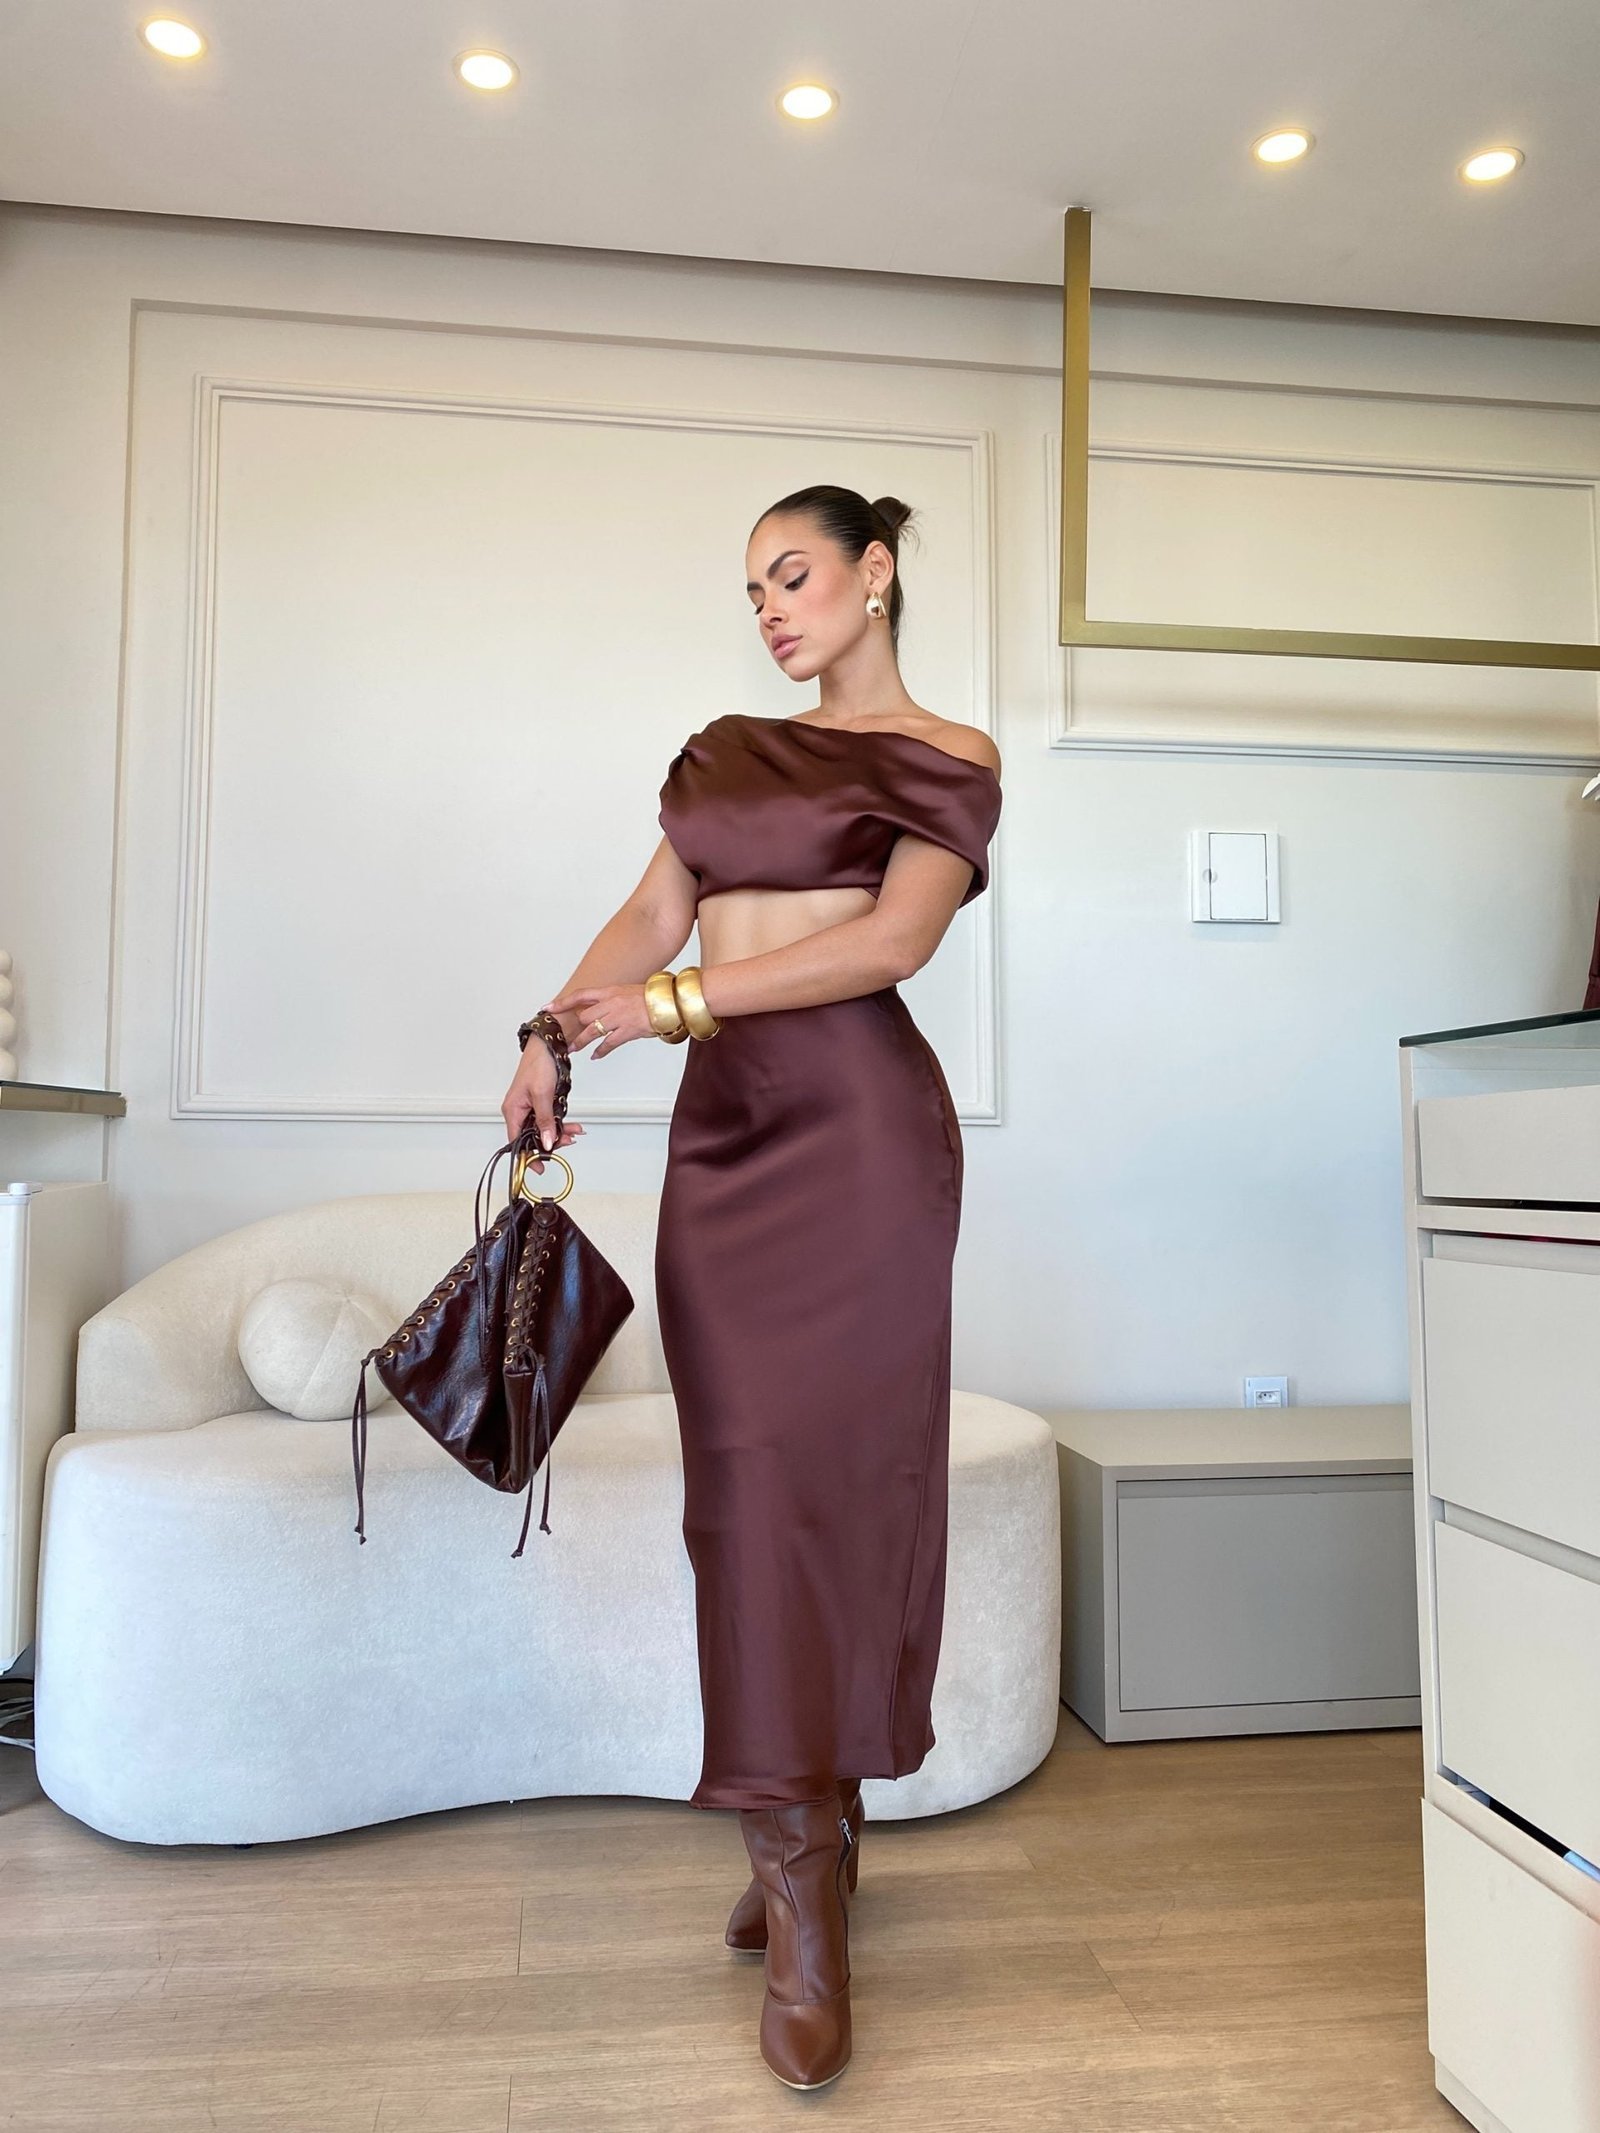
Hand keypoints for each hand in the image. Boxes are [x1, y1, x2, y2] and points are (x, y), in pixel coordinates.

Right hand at [501, 1034, 585, 1169]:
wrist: (548, 1044)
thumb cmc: (539, 1063)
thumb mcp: (543, 1094)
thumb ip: (545, 1120)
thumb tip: (547, 1142)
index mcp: (513, 1110)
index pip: (517, 1141)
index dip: (528, 1156)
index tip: (539, 1168)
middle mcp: (519, 1110)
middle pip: (533, 1136)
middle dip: (552, 1141)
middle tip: (568, 1141)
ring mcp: (530, 1106)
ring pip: (544, 1128)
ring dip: (560, 1131)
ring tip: (575, 1131)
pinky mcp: (540, 1102)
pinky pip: (550, 1118)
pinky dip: (561, 1122)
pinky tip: (573, 1125)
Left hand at [542, 982, 652, 1058]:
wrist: (670, 1001)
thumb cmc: (653, 996)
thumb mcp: (628, 991)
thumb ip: (613, 999)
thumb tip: (603, 1006)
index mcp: (610, 991)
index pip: (580, 995)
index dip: (563, 1002)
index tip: (548, 1007)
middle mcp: (611, 1003)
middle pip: (584, 1017)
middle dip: (576, 1027)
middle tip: (567, 1036)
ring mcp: (618, 1018)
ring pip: (591, 1031)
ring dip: (580, 1042)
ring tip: (572, 1049)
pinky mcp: (627, 1031)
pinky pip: (608, 1044)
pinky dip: (600, 1051)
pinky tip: (595, 1056)